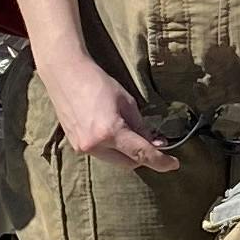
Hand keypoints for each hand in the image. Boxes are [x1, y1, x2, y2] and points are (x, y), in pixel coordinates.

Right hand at [45, 54, 179, 174]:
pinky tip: (111, 132)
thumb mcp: (127, 102)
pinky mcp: (75, 147)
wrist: (66, 75)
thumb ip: (141, 127)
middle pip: (128, 163)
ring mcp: (82, 148)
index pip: (141, 154)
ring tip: (129, 133)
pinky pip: (102, 154)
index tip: (173, 164)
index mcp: (110, 132)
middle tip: (153, 141)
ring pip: (115, 161)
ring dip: (126, 153)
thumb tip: (155, 144)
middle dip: (142, 156)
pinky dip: (112, 148)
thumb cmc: (99, 83)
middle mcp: (95, 145)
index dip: (160, 161)